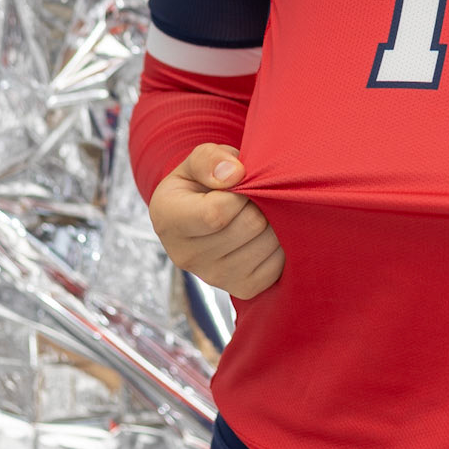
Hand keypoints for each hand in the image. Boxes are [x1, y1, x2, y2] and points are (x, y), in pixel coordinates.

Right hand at [148, 143, 284, 300]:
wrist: (203, 216)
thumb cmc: (201, 183)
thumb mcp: (197, 161)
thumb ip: (210, 159)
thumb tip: (235, 174)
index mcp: (168, 220)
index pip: (217, 213)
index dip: (241, 192)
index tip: (240, 180)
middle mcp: (185, 256)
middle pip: (250, 226)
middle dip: (260, 203)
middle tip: (252, 195)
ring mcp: (214, 277)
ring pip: (267, 244)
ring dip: (273, 221)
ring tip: (257, 212)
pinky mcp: (241, 289)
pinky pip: (277, 265)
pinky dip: (279, 244)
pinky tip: (264, 232)